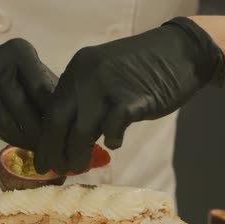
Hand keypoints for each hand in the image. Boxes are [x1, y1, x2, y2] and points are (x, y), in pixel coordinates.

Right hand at [0, 38, 56, 149]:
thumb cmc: (20, 71)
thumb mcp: (37, 69)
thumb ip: (51, 88)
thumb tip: (71, 117)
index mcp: (18, 52)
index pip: (38, 86)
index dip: (52, 109)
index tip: (65, 125)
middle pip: (19, 104)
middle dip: (38, 127)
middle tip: (53, 142)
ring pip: (4, 119)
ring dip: (24, 138)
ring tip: (41, 147)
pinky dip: (11, 138)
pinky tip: (24, 143)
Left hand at [34, 17, 224, 174]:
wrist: (180, 52)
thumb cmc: (142, 69)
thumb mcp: (104, 76)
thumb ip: (86, 99)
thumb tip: (67, 136)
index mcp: (77, 69)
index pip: (50, 108)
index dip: (45, 138)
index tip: (44, 159)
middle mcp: (86, 75)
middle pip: (58, 121)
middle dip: (54, 150)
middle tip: (56, 169)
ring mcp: (109, 86)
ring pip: (82, 130)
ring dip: (78, 154)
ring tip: (79, 168)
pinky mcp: (134, 99)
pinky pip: (114, 127)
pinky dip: (112, 140)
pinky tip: (114, 144)